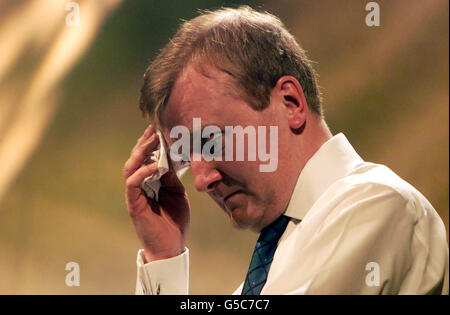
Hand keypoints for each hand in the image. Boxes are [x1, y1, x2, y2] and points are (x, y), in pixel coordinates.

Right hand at [123, 124, 189, 261]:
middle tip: (154, 128)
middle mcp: (140, 185)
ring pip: (130, 167)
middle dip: (145, 142)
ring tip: (152, 140)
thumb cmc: (174, 220)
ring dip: (141, 152)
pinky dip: (142, 172)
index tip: (159, 127)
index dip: (150, 143)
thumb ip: (171, 176)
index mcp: (150, 181)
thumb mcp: (177, 192)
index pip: (146, 157)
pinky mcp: (133, 203)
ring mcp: (135, 194)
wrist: (171, 245)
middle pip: (136, 158)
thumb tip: (170, 158)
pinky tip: (154, 166)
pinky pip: (133, 183)